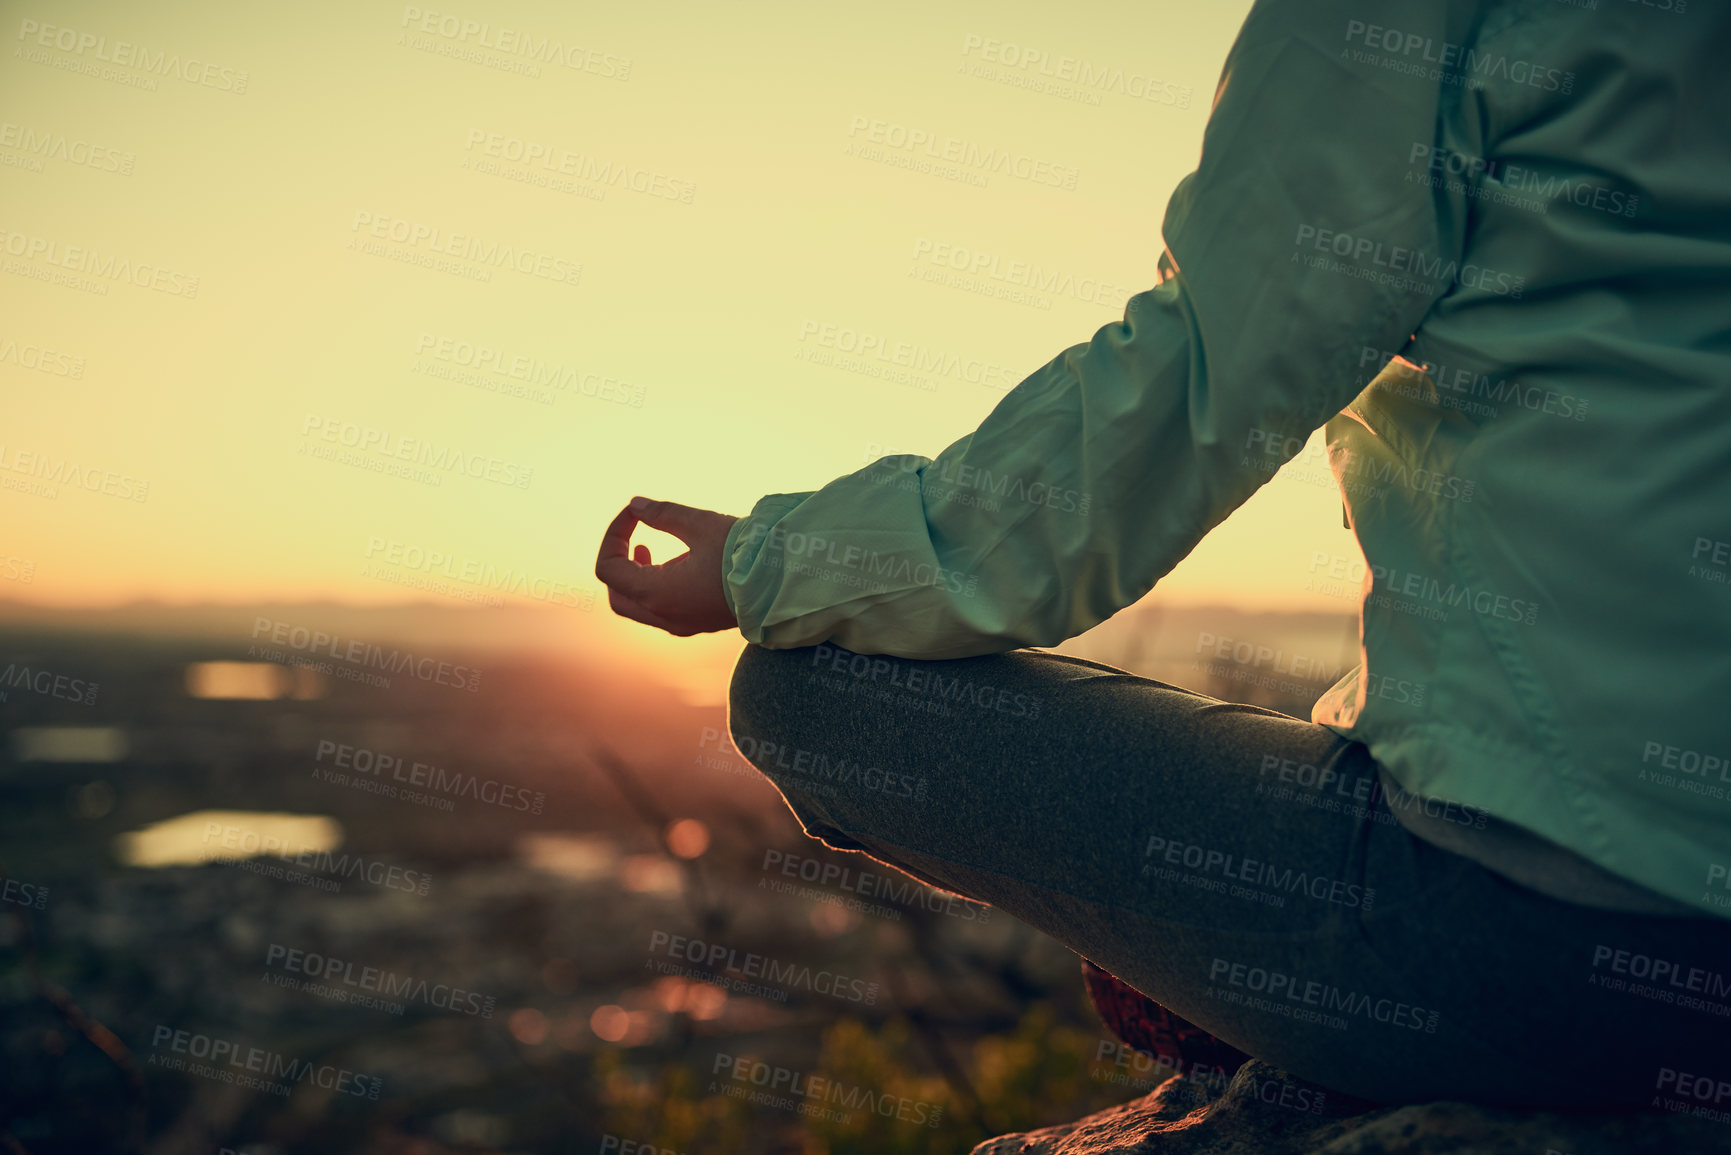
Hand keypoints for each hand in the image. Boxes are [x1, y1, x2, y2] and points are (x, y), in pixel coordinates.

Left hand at [595, 496, 740, 635]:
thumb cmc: (743, 552)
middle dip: (618, 564)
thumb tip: (635, 504)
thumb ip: (662, 514)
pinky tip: (677, 566)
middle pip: (616, 596)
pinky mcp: (697, 625)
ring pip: (637, 607)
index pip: (608, 568)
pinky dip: (655, 589)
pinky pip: (660, 612)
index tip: (633, 514)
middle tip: (636, 538)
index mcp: (656, 594)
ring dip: (636, 578)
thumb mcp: (700, 524)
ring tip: (652, 552)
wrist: (786, 582)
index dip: (613, 535)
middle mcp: (663, 616)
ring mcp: (681, 625)